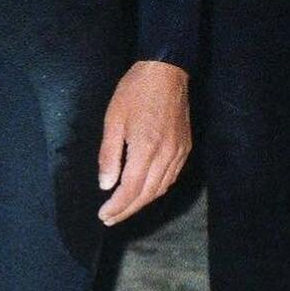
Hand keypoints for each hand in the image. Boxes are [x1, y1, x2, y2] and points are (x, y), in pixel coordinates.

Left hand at [99, 60, 191, 226]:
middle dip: (127, 210)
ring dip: (142, 203)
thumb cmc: (134, 92)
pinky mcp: (186, 148)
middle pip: (147, 194)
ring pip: (161, 188)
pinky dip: (157, 190)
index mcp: (146, 148)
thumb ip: (109, 155)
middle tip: (110, 218)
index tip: (104, 215)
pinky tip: (145, 192)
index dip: (118, 206)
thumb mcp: (113, 120)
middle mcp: (166, 155)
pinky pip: (171, 177)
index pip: (131, 188)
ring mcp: (179, 152)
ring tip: (124, 209)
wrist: (166, 72)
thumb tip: (106, 185)